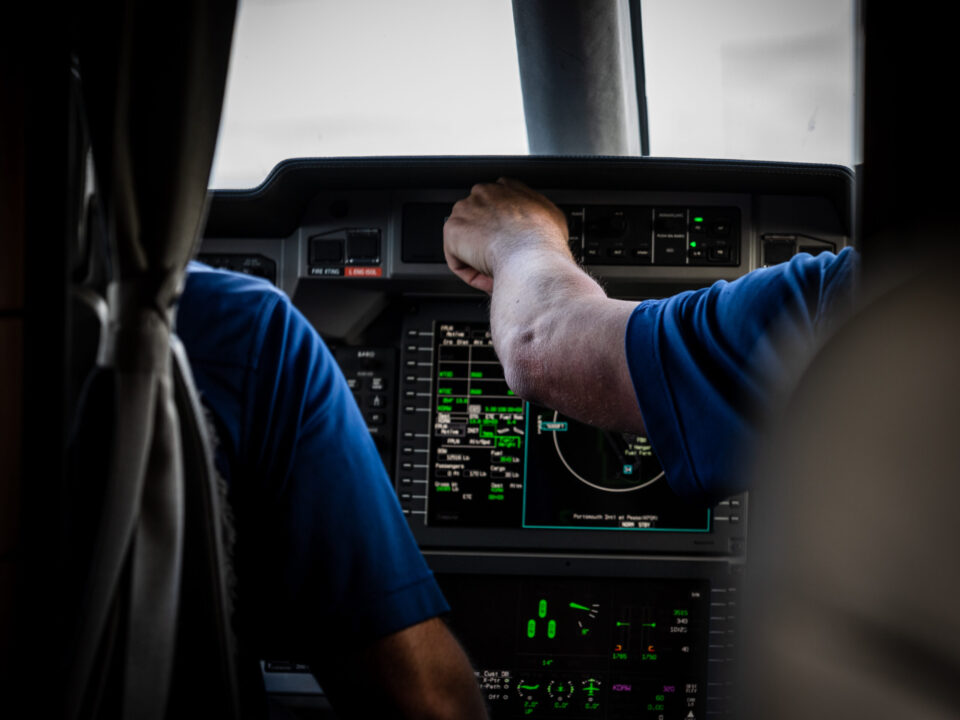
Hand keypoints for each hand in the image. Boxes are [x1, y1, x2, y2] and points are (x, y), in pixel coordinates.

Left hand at [443, 178, 571, 293]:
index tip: (508, 244)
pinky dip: (471, 273)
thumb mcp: (554, 217)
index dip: (501, 228)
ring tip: (497, 273)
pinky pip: (457, 259)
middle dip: (487, 242)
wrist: (531, 256)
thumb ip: (540, 214)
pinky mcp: (452, 230)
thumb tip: (539, 224)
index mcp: (507, 188)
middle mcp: (484, 193)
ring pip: (466, 241)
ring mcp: (465, 210)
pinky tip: (488, 278)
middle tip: (502, 261)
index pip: (495, 203)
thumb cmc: (545, 241)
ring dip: (478, 259)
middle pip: (478, 221)